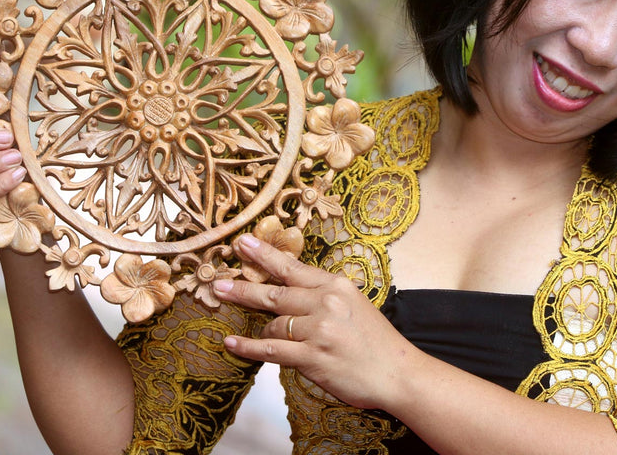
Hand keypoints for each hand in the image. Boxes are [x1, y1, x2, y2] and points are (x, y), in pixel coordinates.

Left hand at [214, 234, 418, 409]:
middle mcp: (326, 303)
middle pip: (275, 293)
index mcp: (337, 286)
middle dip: (244, 288)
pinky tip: (232, 342)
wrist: (397, 373)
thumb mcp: (355, 305)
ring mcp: (318, 331)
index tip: (244, 243)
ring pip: (273, 325)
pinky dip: (248, 347)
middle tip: (219, 282)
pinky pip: (270, 350)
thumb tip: (292, 291)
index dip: (265, 255)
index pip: (293, 267)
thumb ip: (325, 296)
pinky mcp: (311, 358)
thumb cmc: (377, 342)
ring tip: (236, 327)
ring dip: (256, 328)